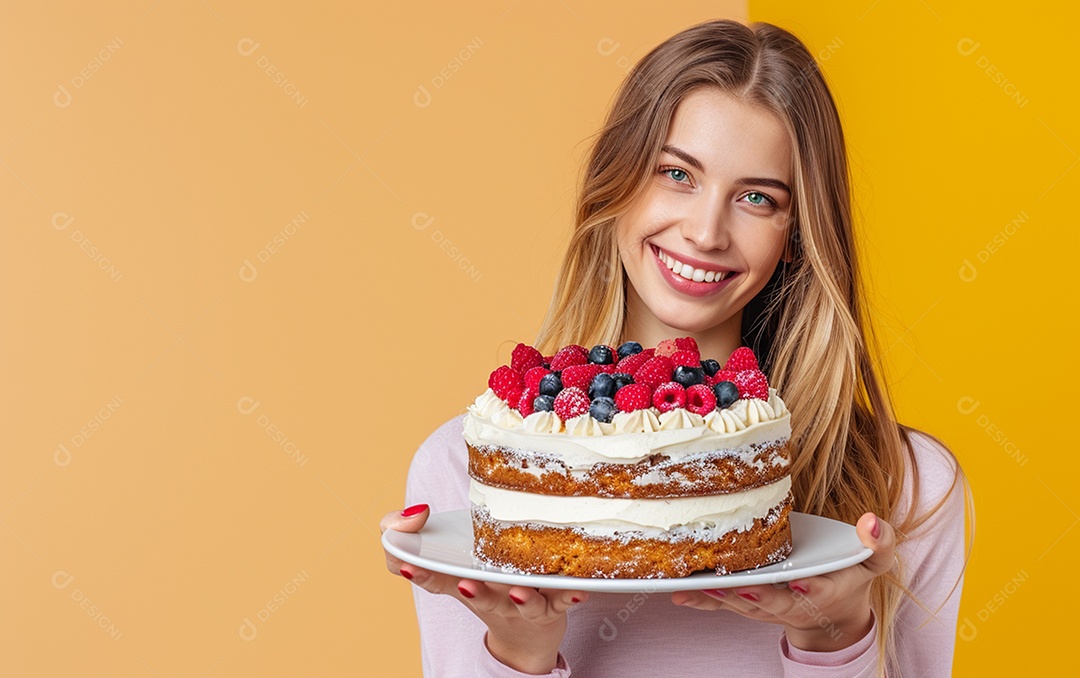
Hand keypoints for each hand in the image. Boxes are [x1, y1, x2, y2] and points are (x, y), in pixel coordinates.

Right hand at [381, 504, 587, 672]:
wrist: (526, 633)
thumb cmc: (487, 588)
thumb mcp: (453, 569)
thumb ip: (425, 541)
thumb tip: (410, 517)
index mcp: (467, 585)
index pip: (436, 578)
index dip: (418, 571)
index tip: (405, 565)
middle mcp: (494, 597)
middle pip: (481, 596)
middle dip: (474, 591)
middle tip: (466, 583)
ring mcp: (524, 603)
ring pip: (523, 602)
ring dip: (520, 598)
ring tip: (518, 591)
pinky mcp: (553, 605)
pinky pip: (564, 600)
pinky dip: (570, 595)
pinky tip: (579, 588)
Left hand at [671, 512, 893, 650]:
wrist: (830, 613)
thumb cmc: (848, 576)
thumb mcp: (874, 562)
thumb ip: (881, 543)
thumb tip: (872, 521)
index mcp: (825, 592)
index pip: (818, 593)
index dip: (810, 591)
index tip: (800, 584)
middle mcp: (793, 604)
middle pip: (774, 603)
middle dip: (758, 596)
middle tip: (740, 586)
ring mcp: (767, 606)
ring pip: (744, 604)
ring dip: (723, 596)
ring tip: (700, 584)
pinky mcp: (747, 604)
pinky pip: (722, 603)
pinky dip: (702, 600)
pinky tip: (680, 593)